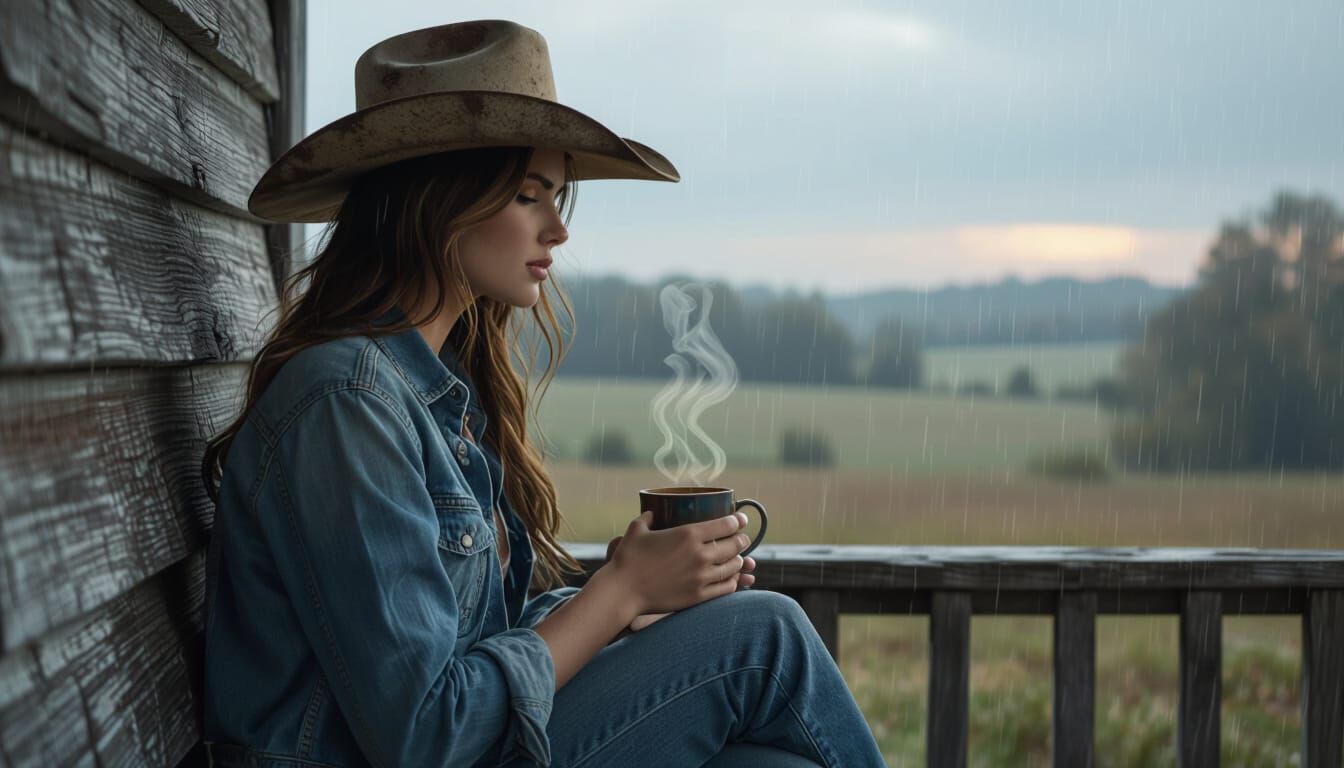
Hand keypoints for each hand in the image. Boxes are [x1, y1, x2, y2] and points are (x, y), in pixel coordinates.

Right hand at [603, 510, 756, 615]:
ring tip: (737, 558)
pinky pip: (726, 587)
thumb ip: (648, 518)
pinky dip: (732, 581)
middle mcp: (699, 554)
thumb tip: (652, 513)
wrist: (622, 591)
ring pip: (733, 566)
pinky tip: (730, 578)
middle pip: (735, 544)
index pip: (726, 524)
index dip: (738, 520)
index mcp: (688, 534)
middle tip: (742, 538)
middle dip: (742, 540)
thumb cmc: (628, 558)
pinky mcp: (699, 596)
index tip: (741, 519)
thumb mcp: (637, 530)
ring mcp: (701, 577)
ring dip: (738, 560)